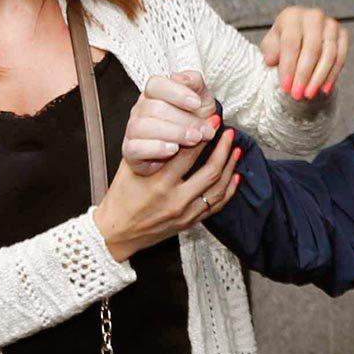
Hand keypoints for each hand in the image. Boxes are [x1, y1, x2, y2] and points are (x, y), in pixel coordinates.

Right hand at [94, 128, 240, 261]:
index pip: (189, 154)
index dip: (203, 135)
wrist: (118, 232)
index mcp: (159, 184)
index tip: (212, 121)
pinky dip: (229, 189)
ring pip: (218, 188)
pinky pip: (217, 205)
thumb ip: (150, 149)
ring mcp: (186, 213)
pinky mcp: (191, 222)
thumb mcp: (129, 169)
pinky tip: (236, 176)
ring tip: (236, 151)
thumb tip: (173, 126)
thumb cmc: (121, 198)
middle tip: (229, 133)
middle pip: (210, 171)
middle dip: (223, 149)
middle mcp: (176, 200)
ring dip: (230, 167)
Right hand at [123, 71, 219, 174]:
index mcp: (155, 93)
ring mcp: (133, 129)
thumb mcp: (203, 99)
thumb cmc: (194, 121)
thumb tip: (183, 78)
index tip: (197, 103)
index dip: (176, 93)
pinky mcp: (131, 150)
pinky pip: (135, 148)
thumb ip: (195, 83)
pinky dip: (156, 148)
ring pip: (143, 126)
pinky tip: (173, 149)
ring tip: (194, 139)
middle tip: (203, 130)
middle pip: (154, 108)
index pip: (155, 84)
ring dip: (173, 133)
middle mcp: (141, 109)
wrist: (190, 151)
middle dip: (184, 120)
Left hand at [262, 5, 347, 100]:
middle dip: (304, 75)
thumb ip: (270, 51)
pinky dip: (332, 75)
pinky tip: (324, 89)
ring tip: (309, 94)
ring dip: (319, 77)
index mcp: (292, 15)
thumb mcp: (271, 45)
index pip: (291, 43)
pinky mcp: (343, 34)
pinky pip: (340, 58)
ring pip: (329, 54)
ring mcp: (331, 24)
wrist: (300, 37)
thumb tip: (271, 60)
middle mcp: (314, 16)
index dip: (288, 66)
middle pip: (312, 49)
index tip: (285, 87)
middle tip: (297, 94)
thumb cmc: (282, 42)